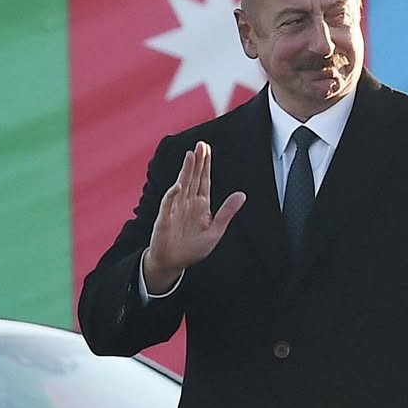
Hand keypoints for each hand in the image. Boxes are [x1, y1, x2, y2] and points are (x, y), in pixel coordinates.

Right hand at [144, 141, 245, 292]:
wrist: (172, 262)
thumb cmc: (192, 248)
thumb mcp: (215, 231)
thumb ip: (227, 212)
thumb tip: (242, 195)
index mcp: (201, 205)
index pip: (204, 180)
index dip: (206, 165)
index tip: (207, 150)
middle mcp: (188, 203)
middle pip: (194, 178)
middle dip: (197, 161)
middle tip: (201, 145)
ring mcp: (176, 209)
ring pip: (182, 185)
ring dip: (186, 171)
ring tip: (191, 156)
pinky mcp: (165, 219)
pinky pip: (169, 204)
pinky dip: (173, 195)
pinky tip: (178, 185)